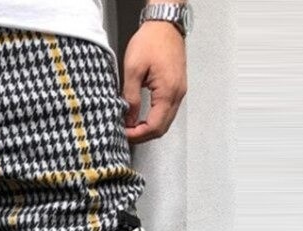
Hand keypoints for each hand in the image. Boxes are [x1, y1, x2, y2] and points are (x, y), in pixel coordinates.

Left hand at [122, 21, 186, 143]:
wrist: (165, 23)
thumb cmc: (150, 41)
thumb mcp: (133, 70)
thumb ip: (131, 98)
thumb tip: (129, 119)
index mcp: (168, 91)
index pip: (154, 126)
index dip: (137, 135)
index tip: (123, 134)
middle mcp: (177, 94)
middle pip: (162, 128)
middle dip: (143, 135)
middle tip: (125, 134)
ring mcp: (179, 91)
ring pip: (165, 122)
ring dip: (148, 128)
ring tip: (130, 127)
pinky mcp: (176, 87)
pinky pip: (167, 111)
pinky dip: (154, 119)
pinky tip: (141, 117)